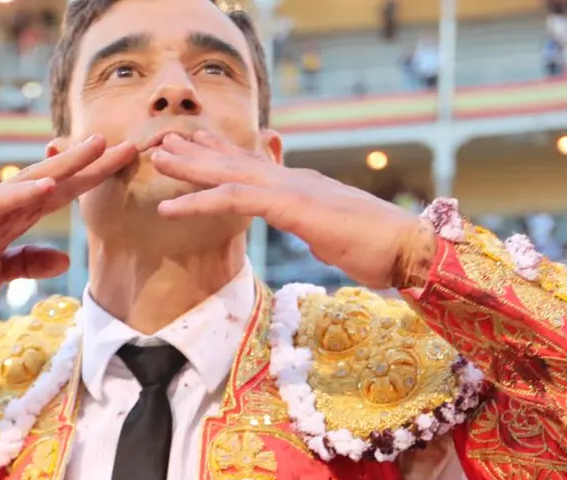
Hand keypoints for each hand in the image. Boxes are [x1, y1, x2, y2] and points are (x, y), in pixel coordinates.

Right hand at [0, 136, 138, 334]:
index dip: (90, 180)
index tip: (123, 164)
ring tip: (94, 148)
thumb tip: (65, 258)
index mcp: (10, 221)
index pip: (58, 195)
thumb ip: (27, 262)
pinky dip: (20, 193)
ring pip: (27, 183)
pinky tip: (46, 184)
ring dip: (62, 165)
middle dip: (87, 162)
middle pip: (50, 180)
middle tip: (124, 143)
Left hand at [150, 131, 436, 290]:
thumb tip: (316, 236)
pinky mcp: (291, 206)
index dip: (222, 156)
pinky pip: (235, 199)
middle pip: (236, 161)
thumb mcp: (337, 239)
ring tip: (157, 160)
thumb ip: (320, 231)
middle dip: (197, 151)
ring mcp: (293, 189)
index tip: (193, 149)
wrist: (409, 249)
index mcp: (303, 187)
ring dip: (190, 168)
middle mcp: (295, 180)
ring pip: (229, 173)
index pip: (255, 166)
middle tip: (161, 142)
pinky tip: (169, 206)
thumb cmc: (380, 251)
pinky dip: (199, 201)